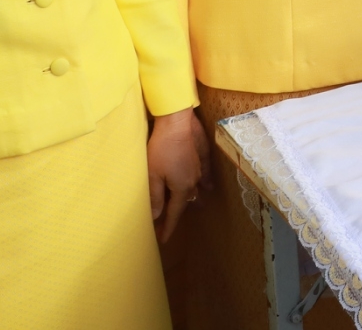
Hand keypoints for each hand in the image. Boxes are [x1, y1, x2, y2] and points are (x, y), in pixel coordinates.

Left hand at [147, 108, 206, 242]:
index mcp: (181, 188)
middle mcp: (193, 181)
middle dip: (176, 214)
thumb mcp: (153, 175)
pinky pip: (205, 174)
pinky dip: (205, 182)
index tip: (163, 240)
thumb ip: (154, 197)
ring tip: (196, 209)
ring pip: (196, 189)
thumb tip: (155, 218)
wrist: (177, 122)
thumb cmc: (161, 148)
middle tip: (167, 225)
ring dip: (191, 199)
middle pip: (184, 202)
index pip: (174, 213)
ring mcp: (199, 168)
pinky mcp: (202, 156)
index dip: (168, 227)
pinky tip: (208, 185)